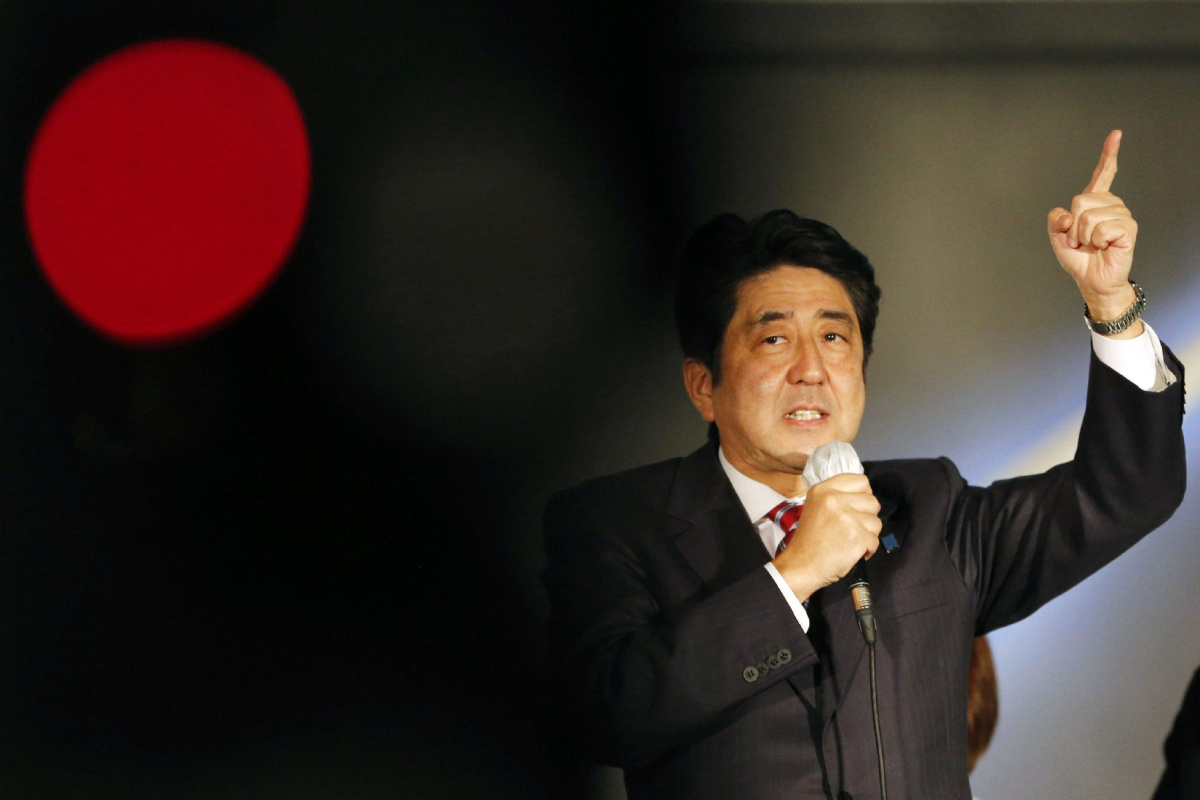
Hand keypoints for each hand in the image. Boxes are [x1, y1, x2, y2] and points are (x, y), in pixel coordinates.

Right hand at [773, 473, 880, 600]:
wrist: (801, 566)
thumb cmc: (809, 540)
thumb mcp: (816, 507)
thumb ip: (837, 496)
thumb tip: (865, 494)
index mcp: (823, 489)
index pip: (861, 481)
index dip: (863, 495)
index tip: (855, 508)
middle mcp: (834, 499)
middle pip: (872, 501)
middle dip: (866, 517)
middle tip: (851, 528)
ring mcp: (847, 518)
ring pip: (876, 522)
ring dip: (868, 534)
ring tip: (850, 541)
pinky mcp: (857, 537)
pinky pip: (875, 541)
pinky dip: (867, 550)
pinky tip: (851, 552)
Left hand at [1047, 130, 1140, 328]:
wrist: (1091, 279)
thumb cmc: (1078, 257)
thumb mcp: (1057, 236)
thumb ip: (1055, 220)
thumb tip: (1068, 214)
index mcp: (1094, 202)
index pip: (1103, 174)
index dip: (1108, 154)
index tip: (1116, 135)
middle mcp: (1110, 204)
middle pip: (1080, 200)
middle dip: (1073, 225)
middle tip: (1080, 240)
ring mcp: (1121, 215)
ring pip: (1089, 216)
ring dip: (1083, 235)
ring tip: (1091, 245)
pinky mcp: (1128, 228)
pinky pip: (1101, 227)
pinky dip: (1096, 240)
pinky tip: (1103, 246)